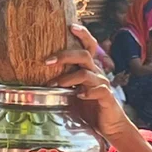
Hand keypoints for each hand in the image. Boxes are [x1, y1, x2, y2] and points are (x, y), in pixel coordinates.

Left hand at [46, 25, 131, 141]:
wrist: (109, 126)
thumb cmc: (90, 108)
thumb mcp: (74, 91)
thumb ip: (64, 81)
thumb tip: (42, 75)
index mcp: (90, 69)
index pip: (88, 46)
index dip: (82, 34)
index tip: (69, 26)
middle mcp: (97, 73)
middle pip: (84, 55)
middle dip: (64, 55)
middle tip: (47, 61)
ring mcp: (103, 84)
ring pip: (86, 73)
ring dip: (68, 78)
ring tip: (55, 85)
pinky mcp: (107, 97)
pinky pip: (99, 90)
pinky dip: (87, 92)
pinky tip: (78, 96)